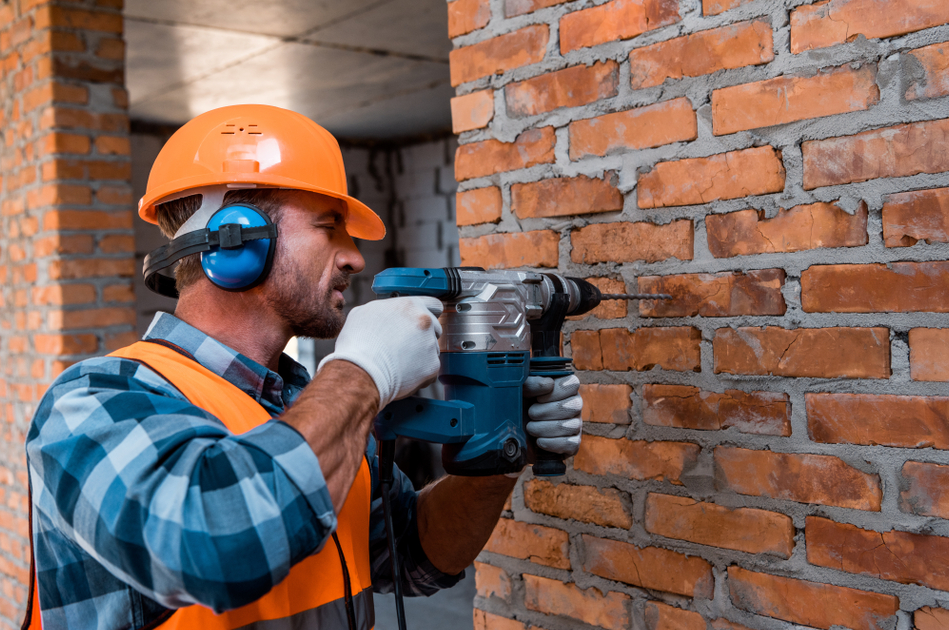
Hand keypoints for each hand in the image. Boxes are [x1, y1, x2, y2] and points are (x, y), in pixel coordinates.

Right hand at [318, 296, 442, 407]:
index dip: (428, 314)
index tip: (421, 323)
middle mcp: (424, 321)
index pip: (434, 305)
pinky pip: (431, 368)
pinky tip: (403, 373)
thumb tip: (388, 312)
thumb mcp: (364, 313)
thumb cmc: (358, 344)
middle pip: (435, 328)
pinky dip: (420, 373)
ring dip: (422, 354)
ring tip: (399, 361)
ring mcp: (431, 344)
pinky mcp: (432, 365)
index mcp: (410, 305)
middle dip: (423, 336)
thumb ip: (384, 308)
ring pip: (432, 349)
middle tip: (405, 346)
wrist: (360, 372)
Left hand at [523, 374, 582, 455]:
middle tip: (531, 413)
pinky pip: (571, 444)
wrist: (515, 429)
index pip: (573, 384)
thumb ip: (531, 382)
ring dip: (546, 428)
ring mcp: (575, 423)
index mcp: (564, 387)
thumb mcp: (520, 390)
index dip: (556, 391)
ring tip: (531, 428)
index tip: (539, 398)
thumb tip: (548, 384)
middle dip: (547, 411)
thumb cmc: (520, 404)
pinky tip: (539, 441)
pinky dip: (552, 443)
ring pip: (572, 426)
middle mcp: (574, 404)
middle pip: (574, 406)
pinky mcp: (573, 442)